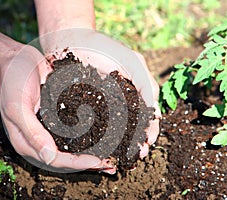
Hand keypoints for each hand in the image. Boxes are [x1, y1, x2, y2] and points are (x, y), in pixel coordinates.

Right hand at [0, 45, 115, 172]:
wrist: (16, 59)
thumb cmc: (12, 81)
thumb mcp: (16, 106)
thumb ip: (31, 132)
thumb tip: (48, 157)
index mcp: (27, 142)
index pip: (54, 160)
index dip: (77, 163)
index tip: (97, 161)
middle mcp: (40, 139)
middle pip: (66, 159)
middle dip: (88, 163)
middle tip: (111, 164)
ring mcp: (49, 129)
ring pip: (72, 148)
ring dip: (92, 153)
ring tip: (112, 156)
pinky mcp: (58, 117)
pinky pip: (74, 130)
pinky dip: (89, 136)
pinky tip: (104, 136)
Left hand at [39, 29, 160, 159]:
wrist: (72, 40)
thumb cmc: (104, 48)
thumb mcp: (133, 63)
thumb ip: (147, 86)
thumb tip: (154, 115)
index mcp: (132, 93)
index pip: (145, 116)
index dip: (148, 131)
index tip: (147, 144)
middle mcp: (117, 102)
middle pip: (129, 127)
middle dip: (135, 142)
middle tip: (136, 156)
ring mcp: (99, 106)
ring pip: (111, 130)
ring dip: (118, 145)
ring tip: (122, 157)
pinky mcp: (80, 108)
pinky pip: (89, 126)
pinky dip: (97, 138)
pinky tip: (101, 147)